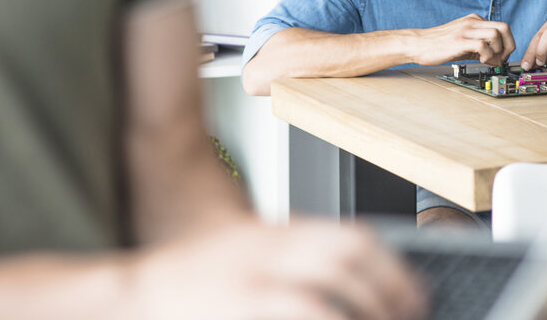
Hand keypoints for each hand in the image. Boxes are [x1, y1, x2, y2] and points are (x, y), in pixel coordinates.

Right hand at [135, 218, 427, 319]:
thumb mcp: (249, 248)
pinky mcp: (240, 312)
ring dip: (363, 314)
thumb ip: (295, 251)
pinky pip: (300, 316)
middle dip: (388, 294)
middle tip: (408, 316)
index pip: (349, 238)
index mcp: (271, 235)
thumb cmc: (194, 281)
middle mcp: (264, 254)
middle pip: (344, 262)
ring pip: (323, 297)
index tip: (413, 295)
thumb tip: (356, 266)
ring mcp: (249, 286)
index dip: (392, 268)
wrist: (134, 298)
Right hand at [410, 14, 514, 66]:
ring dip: (498, 50)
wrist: (418, 44)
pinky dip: (487, 55)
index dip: (507, 43)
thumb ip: (480, 47)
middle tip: (502, 58)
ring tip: (489, 60)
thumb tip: (498, 59)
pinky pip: (482, 45)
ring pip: (496, 34)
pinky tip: (481, 60)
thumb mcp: (463, 41)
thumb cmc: (438, 44)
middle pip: (504, 28)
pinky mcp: (459, 41)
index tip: (502, 56)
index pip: (502, 27)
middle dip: (509, 45)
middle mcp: (472, 22)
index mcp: (474, 20)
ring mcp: (465, 30)